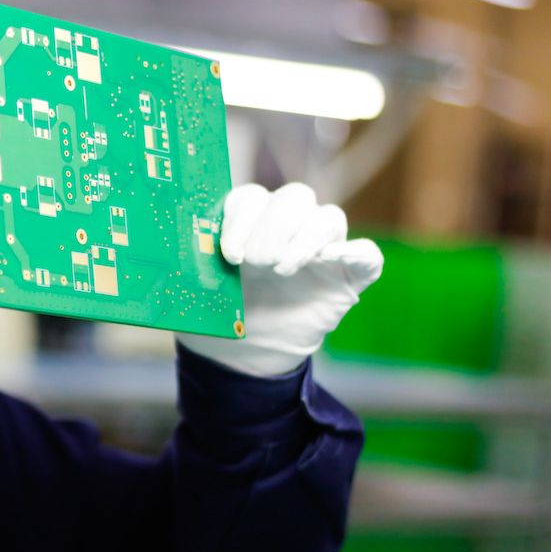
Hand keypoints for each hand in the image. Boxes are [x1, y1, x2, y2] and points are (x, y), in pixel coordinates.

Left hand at [179, 182, 383, 377]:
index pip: (252, 197)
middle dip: (274, 226)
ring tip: (282, 269)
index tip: (230, 254)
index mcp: (250, 221)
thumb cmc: (224, 311)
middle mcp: (289, 227)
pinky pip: (367, 254)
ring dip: (306, 238)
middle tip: (258, 262)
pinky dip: (354, 252)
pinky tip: (331, 262)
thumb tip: (184, 253)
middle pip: (295, 197)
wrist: (246, 354)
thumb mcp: (202, 288)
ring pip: (328, 217)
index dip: (242, 219)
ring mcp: (322, 250)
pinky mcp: (349, 277)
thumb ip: (197, 266)